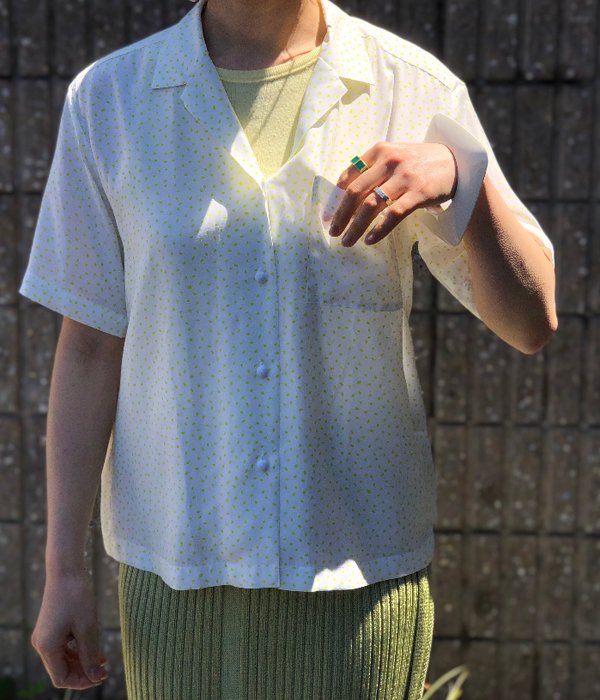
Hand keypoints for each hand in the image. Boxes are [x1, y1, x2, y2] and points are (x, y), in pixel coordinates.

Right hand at [30, 570, 108, 688]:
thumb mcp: (87, 627)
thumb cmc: (76, 595)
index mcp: (47, 647)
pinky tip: (94, 647)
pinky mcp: (50, 628)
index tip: (101, 675)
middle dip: (83, 672)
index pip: (62, 678)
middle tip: (105, 668)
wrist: (66, 570)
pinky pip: (63, 647)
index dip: (82, 681)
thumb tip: (95, 677)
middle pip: (61, 670)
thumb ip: (90, 655)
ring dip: (82, 661)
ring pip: (63, 659)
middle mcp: (41, 644)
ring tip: (103, 658)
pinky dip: (77, 650)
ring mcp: (45, 635)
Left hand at [327, 141, 457, 245]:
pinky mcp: (419, 192)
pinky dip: (379, 229)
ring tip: (347, 241)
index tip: (327, 216)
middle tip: (333, 232)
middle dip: (340, 215)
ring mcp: (404, 176)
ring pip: (371, 205)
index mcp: (379, 150)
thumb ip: (372, 170)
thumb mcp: (394, 157)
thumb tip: (343, 197)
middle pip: (355, 192)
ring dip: (355, 227)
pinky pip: (393, 214)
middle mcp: (390, 161)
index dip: (335, 199)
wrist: (458, 163)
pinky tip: (370, 240)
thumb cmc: (420, 163)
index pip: (348, 176)